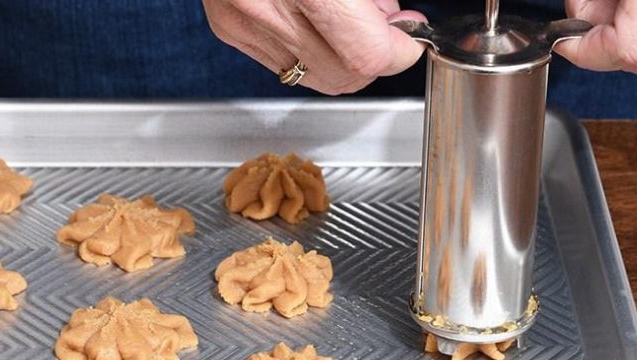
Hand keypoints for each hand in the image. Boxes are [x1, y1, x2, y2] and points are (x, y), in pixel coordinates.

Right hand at [202, 0, 425, 94]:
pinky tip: (314, 18)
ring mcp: (242, 21)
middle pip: (342, 75)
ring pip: (312, 76)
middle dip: (372, 57)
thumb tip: (394, 19)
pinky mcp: (228, 26)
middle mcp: (266, 6)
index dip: (398, 50)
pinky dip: (309, 50)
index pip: (365, 53)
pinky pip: (282, 62)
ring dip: (340, 58)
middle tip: (381, 24)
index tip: (409, 36)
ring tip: (346, 17)